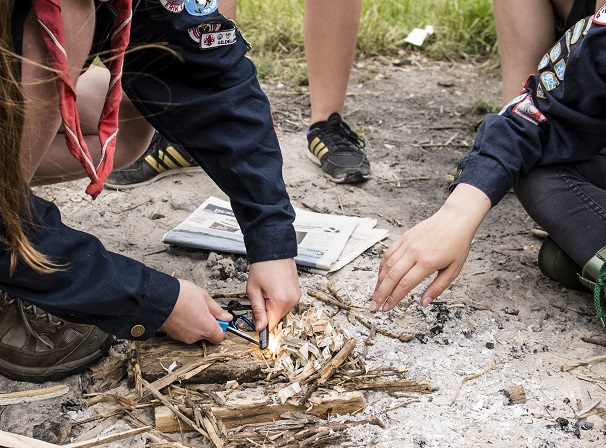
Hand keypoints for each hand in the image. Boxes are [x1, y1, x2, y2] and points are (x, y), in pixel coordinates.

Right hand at [160, 279, 232, 343]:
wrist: (157, 298)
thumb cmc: (181, 296)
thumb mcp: (204, 297)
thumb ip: (217, 310)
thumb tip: (226, 317)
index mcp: (207, 328)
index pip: (219, 337)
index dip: (220, 327)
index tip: (217, 318)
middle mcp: (195, 337)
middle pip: (206, 334)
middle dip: (206, 323)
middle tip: (201, 309)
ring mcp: (183, 338)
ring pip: (194, 333)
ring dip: (194, 323)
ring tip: (188, 308)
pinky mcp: (173, 336)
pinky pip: (183, 331)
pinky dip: (184, 324)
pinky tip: (181, 313)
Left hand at [246, 258, 300, 330]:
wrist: (274, 251)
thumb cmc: (263, 266)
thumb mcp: (253, 290)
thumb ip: (257, 311)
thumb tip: (260, 327)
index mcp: (280, 301)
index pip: (271, 325)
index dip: (261, 324)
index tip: (256, 322)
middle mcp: (291, 301)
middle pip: (276, 318)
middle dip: (266, 312)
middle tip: (260, 297)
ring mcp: (296, 297)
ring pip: (281, 311)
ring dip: (273, 306)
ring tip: (268, 290)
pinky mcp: (297, 293)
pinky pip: (286, 304)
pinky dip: (279, 300)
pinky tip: (274, 289)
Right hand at [371, 184, 490, 310]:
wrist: (455, 220)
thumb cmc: (457, 246)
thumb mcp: (453, 270)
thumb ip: (437, 288)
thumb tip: (423, 303)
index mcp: (427, 263)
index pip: (404, 284)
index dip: (394, 298)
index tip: (387, 308)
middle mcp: (414, 253)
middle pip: (392, 276)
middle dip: (381, 293)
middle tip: (374, 306)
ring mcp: (407, 244)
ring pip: (387, 265)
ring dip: (379, 281)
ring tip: (375, 294)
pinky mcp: (404, 238)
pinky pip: (388, 254)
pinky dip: (382, 266)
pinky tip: (380, 276)